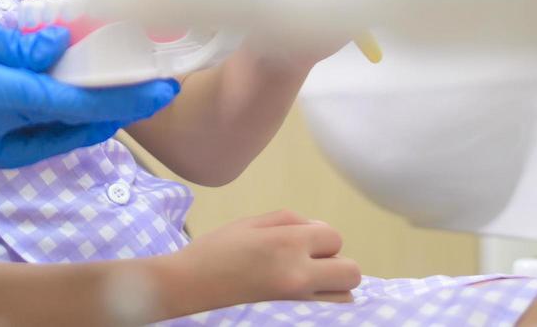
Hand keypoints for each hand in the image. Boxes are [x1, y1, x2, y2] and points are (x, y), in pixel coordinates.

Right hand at [0, 12, 179, 167]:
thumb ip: (21, 45)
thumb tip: (64, 44)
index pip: (79, 104)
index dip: (126, 95)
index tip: (164, 83)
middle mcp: (1, 136)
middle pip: (78, 126)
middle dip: (121, 105)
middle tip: (154, 79)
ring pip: (61, 134)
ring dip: (95, 112)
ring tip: (122, 82)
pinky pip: (37, 135)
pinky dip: (64, 116)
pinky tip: (74, 92)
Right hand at [161, 210, 359, 311]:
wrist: (185, 290)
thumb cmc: (213, 254)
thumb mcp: (248, 224)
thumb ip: (289, 220)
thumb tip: (318, 228)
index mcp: (287, 244)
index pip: (334, 237)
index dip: (319, 238)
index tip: (301, 245)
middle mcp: (299, 276)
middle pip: (351, 272)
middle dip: (336, 264)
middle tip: (311, 266)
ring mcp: (297, 305)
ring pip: (345, 299)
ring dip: (333, 290)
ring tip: (306, 288)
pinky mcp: (292, 323)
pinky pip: (329, 317)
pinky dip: (323, 308)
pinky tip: (302, 302)